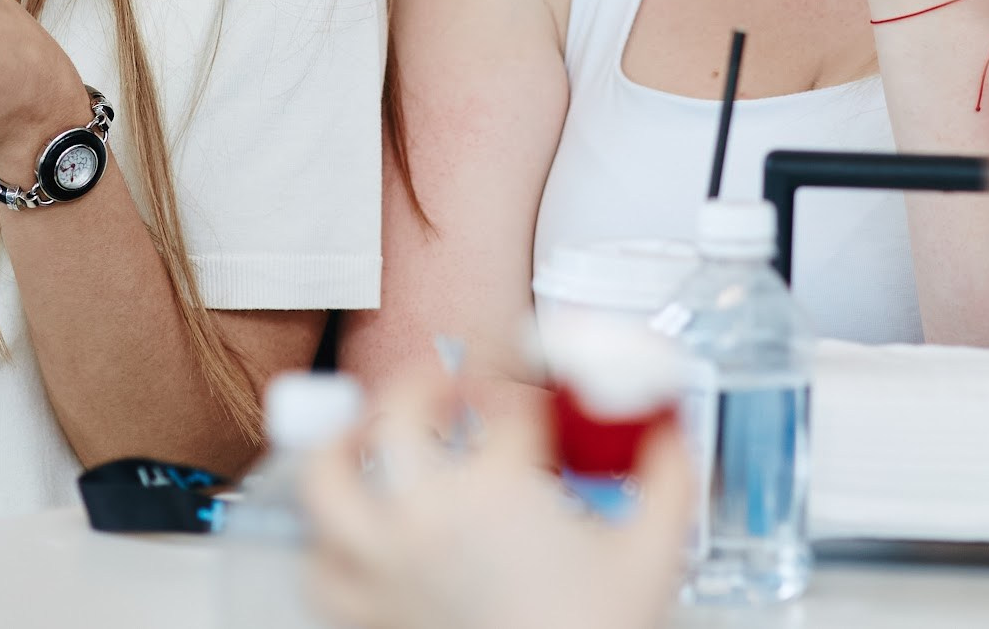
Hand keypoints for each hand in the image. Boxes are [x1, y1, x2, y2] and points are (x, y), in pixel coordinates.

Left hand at [303, 371, 689, 628]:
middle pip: (402, 414)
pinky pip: (320, 572)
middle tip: (449, 383)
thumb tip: (669, 432)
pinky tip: (346, 537)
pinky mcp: (368, 614)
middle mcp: (427, 516)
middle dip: (426, 384)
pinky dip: (325, 548)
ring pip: (327, 482)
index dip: (532, 400)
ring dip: (338, 444)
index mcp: (495, 489)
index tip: (544, 410)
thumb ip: (668, 476)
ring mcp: (386, 564)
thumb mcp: (655, 551)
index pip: (509, 411)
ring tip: (357, 428)